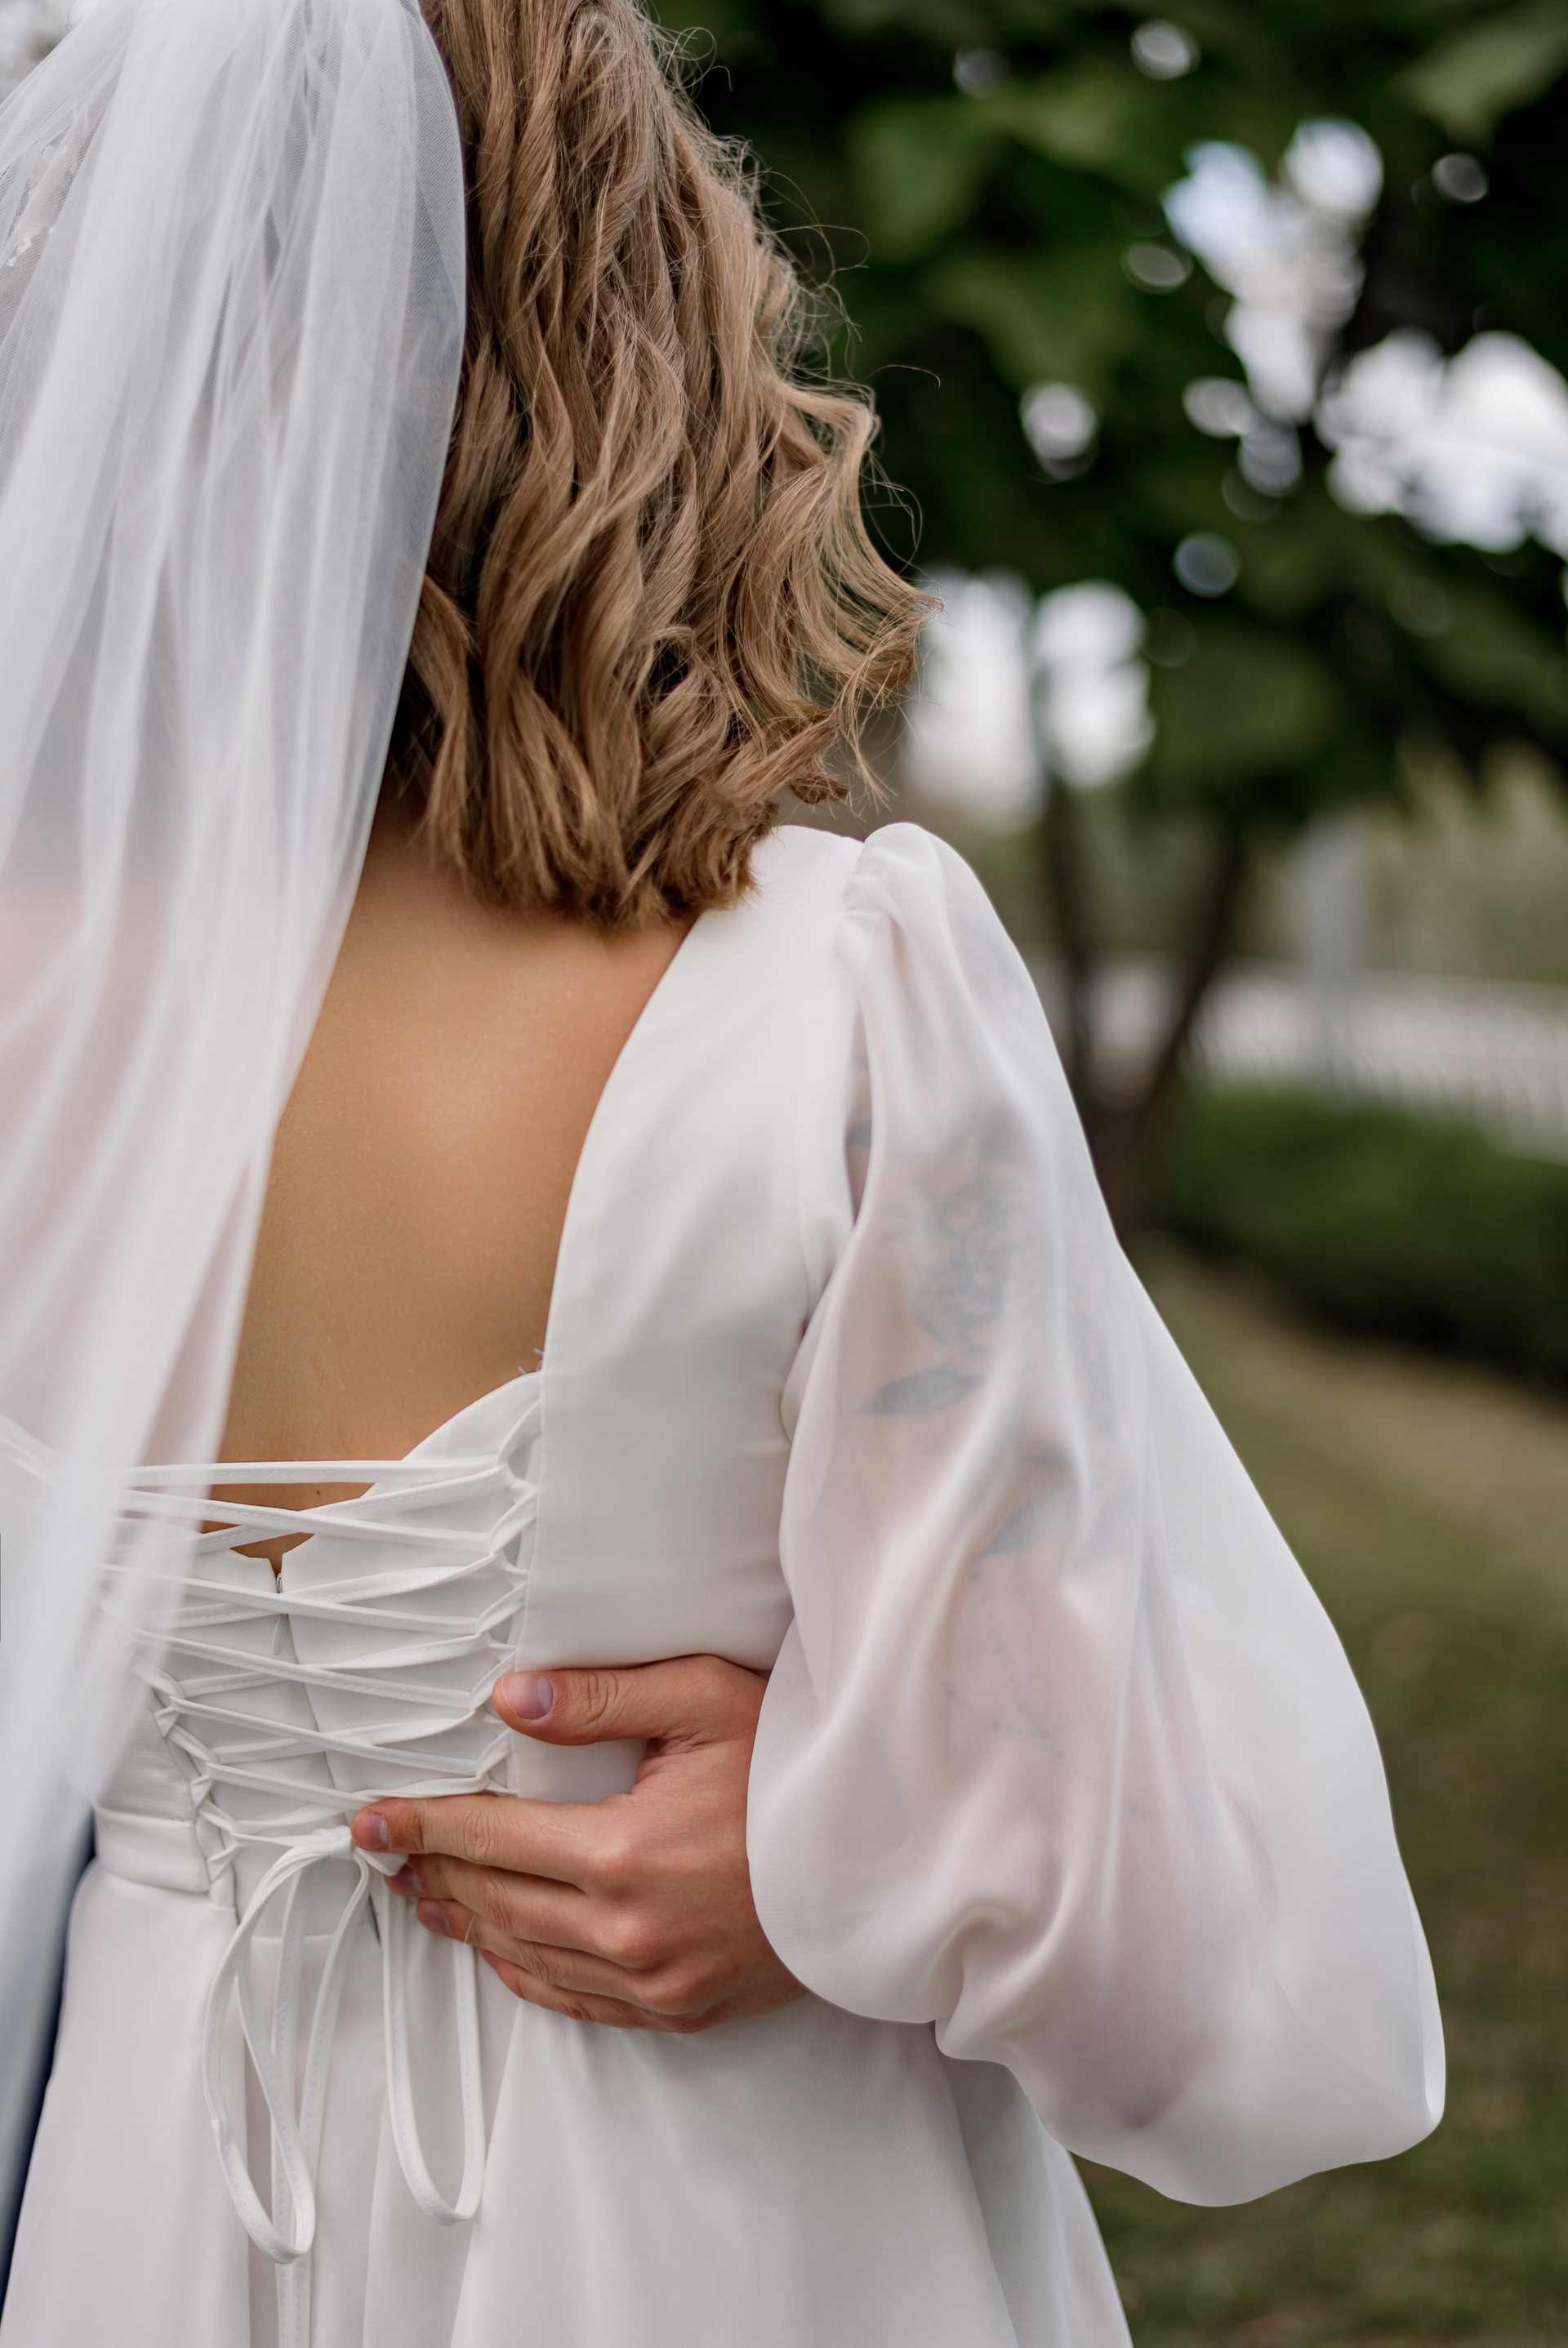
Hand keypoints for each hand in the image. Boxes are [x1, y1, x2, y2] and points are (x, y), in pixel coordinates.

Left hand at [349, 1656, 804, 2032]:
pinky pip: (572, 2001)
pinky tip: (499, 1947)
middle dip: (431, 1868)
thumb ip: (603, 1699)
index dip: (419, 1824)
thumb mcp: (708, 1702)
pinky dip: (521, 1971)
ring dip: (464, 1921)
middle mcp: (624, 1930)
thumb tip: (514, 1702)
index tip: (368, 1818)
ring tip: (425, 1891)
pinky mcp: (676, 2008)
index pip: (488, 1836)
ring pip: (522, 1956)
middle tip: (385, 1846)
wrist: (876, 1862)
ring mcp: (651, 1980)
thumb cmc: (797, 1774)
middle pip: (494, 1899)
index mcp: (622, 1853)